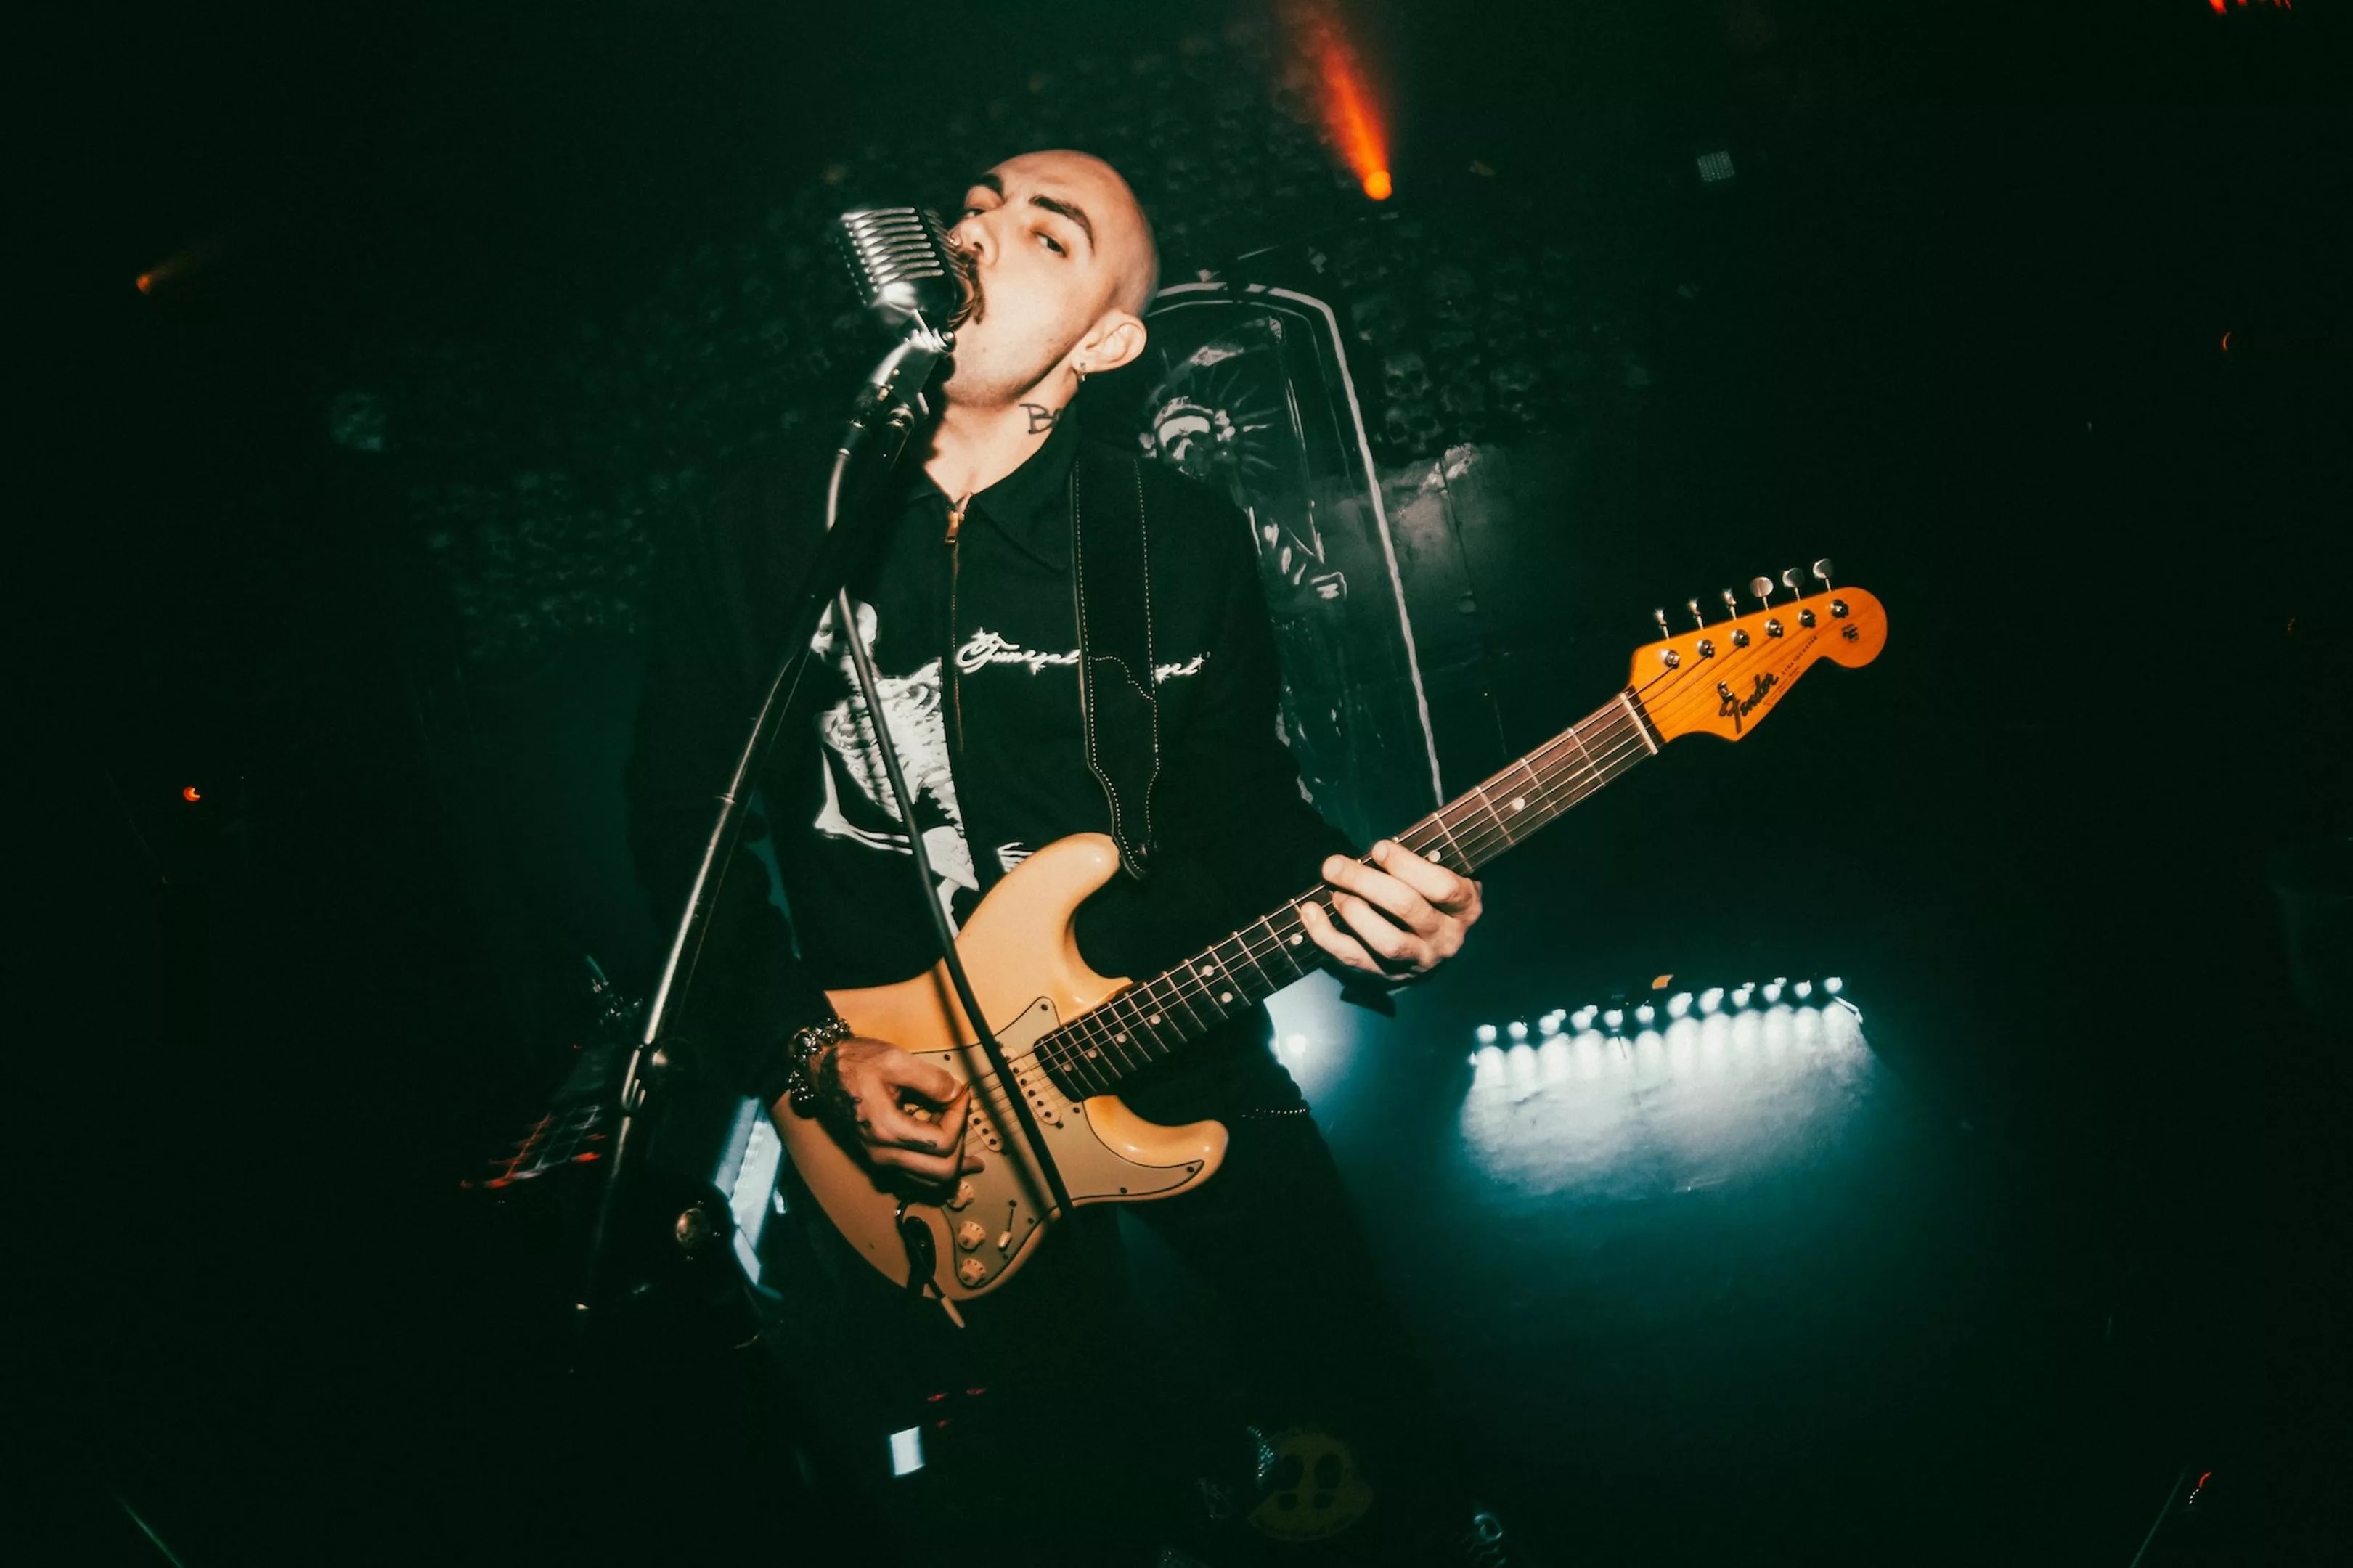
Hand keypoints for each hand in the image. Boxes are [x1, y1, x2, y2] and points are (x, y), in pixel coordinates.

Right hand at [806, 1036, 982, 1183]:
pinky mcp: (881, 1159)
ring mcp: (881, 1160)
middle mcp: (883, 1154)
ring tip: (956, 1127)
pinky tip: (945, 1144)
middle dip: (961, 1141)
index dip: (960, 1116)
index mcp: (887, 1131)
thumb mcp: (896, 1060)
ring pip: (933, 1181)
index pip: (943, 1142)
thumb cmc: (856, 1063)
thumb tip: (956, 1093)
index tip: (959, 1093)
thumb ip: (932, 1079)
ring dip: (952, 1156)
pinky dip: (937, 1163)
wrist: (826, 1070)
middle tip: (958, 1113)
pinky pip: (918, 1177)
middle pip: (943, 1172)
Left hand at [1297, 839, 1482, 982]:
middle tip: (1334, 864)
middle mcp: (1446, 938)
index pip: (1443, 887)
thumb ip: (1423, 860)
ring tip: (1334, 891)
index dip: (1408, 866)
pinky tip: (1309, 912)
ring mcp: (1418, 961)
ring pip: (1387, 941)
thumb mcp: (1445, 872)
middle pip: (1407, 908)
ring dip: (1353, 912)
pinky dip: (1326, 935)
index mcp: (1465, 907)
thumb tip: (1379, 850)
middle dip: (1366, 882)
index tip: (1378, 849)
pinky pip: (1354, 958)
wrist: (1436, 944)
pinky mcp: (1388, 976)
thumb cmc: (1433, 895)